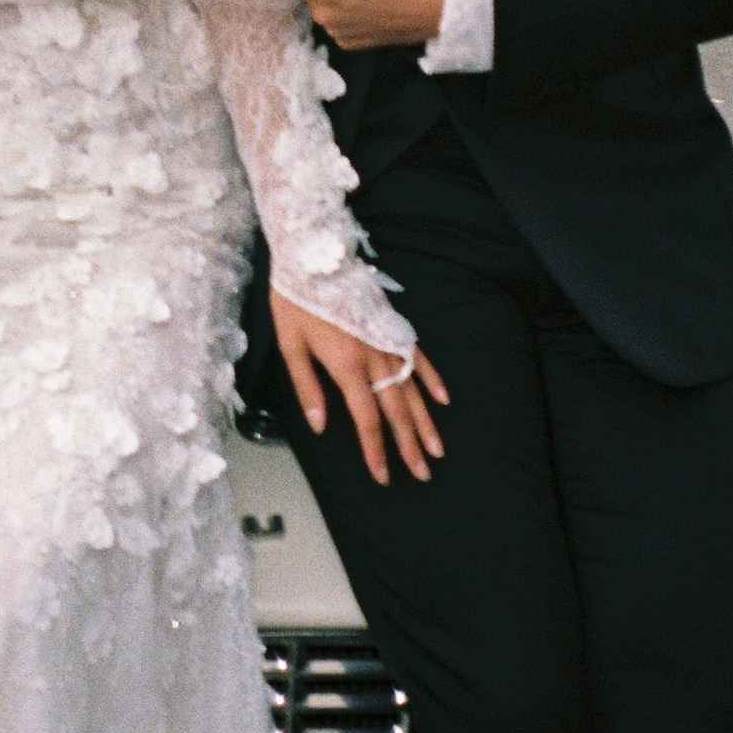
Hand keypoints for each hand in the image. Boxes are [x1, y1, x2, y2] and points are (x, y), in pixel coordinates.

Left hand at [271, 288, 447, 487]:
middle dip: (409, 446)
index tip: (382, 475)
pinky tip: (442, 400)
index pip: (366, 419)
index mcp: (346, 365)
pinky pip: (418, 358)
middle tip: (422, 473)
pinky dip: (431, 380)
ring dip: (425, 422)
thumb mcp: (290, 345)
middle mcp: (373, 357)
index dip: (375, 450)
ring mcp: (387, 343)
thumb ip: (307, 388)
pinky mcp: (392, 328)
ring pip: (412, 390)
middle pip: (396, 410)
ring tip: (436, 449)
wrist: (314, 257)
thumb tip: (319, 425)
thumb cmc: (297, 300)